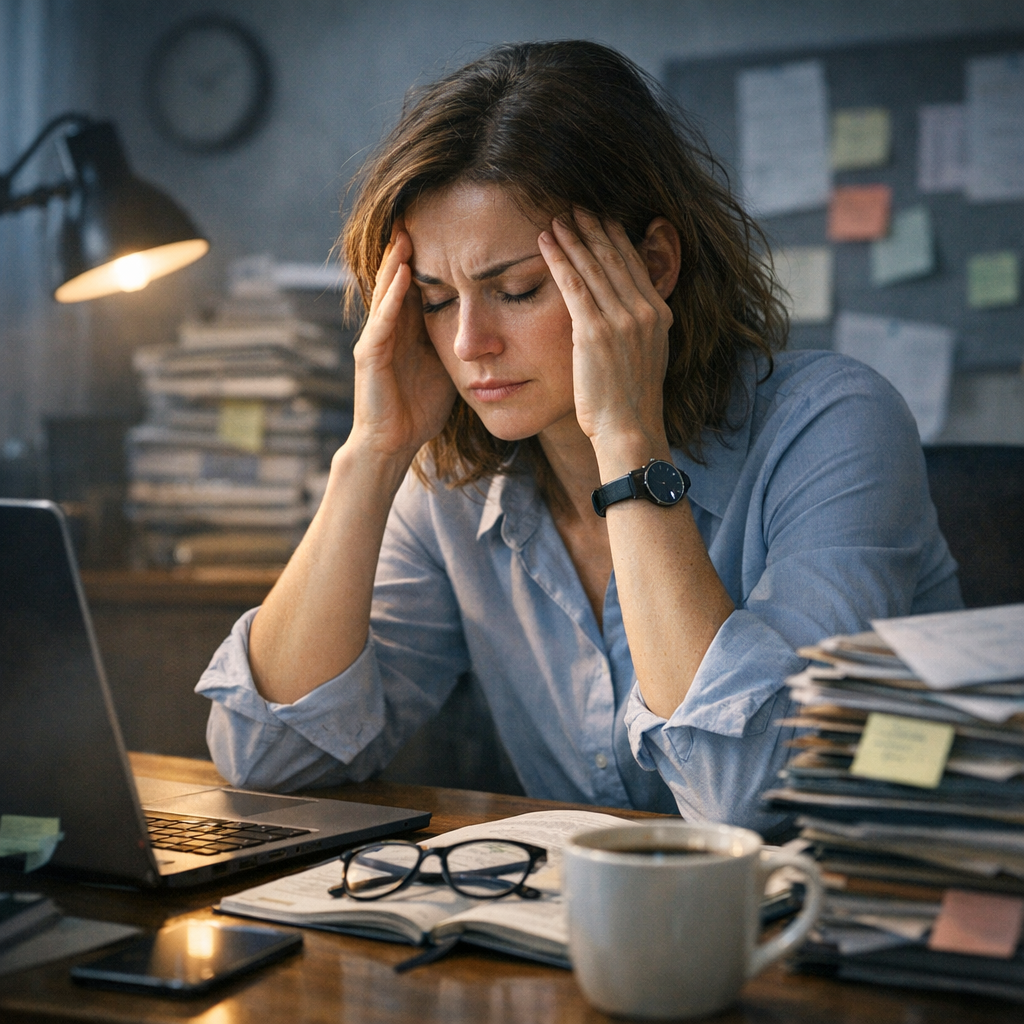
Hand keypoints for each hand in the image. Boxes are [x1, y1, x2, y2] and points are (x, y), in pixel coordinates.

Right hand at [349, 227, 456, 459]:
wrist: (394, 443)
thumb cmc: (421, 409)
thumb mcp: (449, 367)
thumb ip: (460, 343)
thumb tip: (495, 327)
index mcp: (409, 330)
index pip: (418, 287)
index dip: (429, 261)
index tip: (446, 232)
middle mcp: (390, 329)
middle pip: (399, 282)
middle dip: (406, 252)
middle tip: (416, 216)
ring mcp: (377, 340)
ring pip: (387, 294)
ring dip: (394, 265)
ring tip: (405, 235)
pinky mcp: (369, 356)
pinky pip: (382, 320)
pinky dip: (392, 297)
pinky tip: (401, 275)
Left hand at [538, 211, 674, 456]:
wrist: (629, 428)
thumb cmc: (631, 400)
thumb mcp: (648, 356)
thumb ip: (641, 328)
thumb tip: (629, 314)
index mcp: (659, 313)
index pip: (635, 263)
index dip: (616, 236)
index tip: (601, 217)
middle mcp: (644, 311)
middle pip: (615, 256)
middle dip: (594, 227)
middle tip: (575, 206)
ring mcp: (621, 320)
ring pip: (593, 265)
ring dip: (573, 237)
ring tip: (557, 217)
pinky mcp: (594, 332)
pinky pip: (573, 285)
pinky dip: (559, 259)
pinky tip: (546, 241)